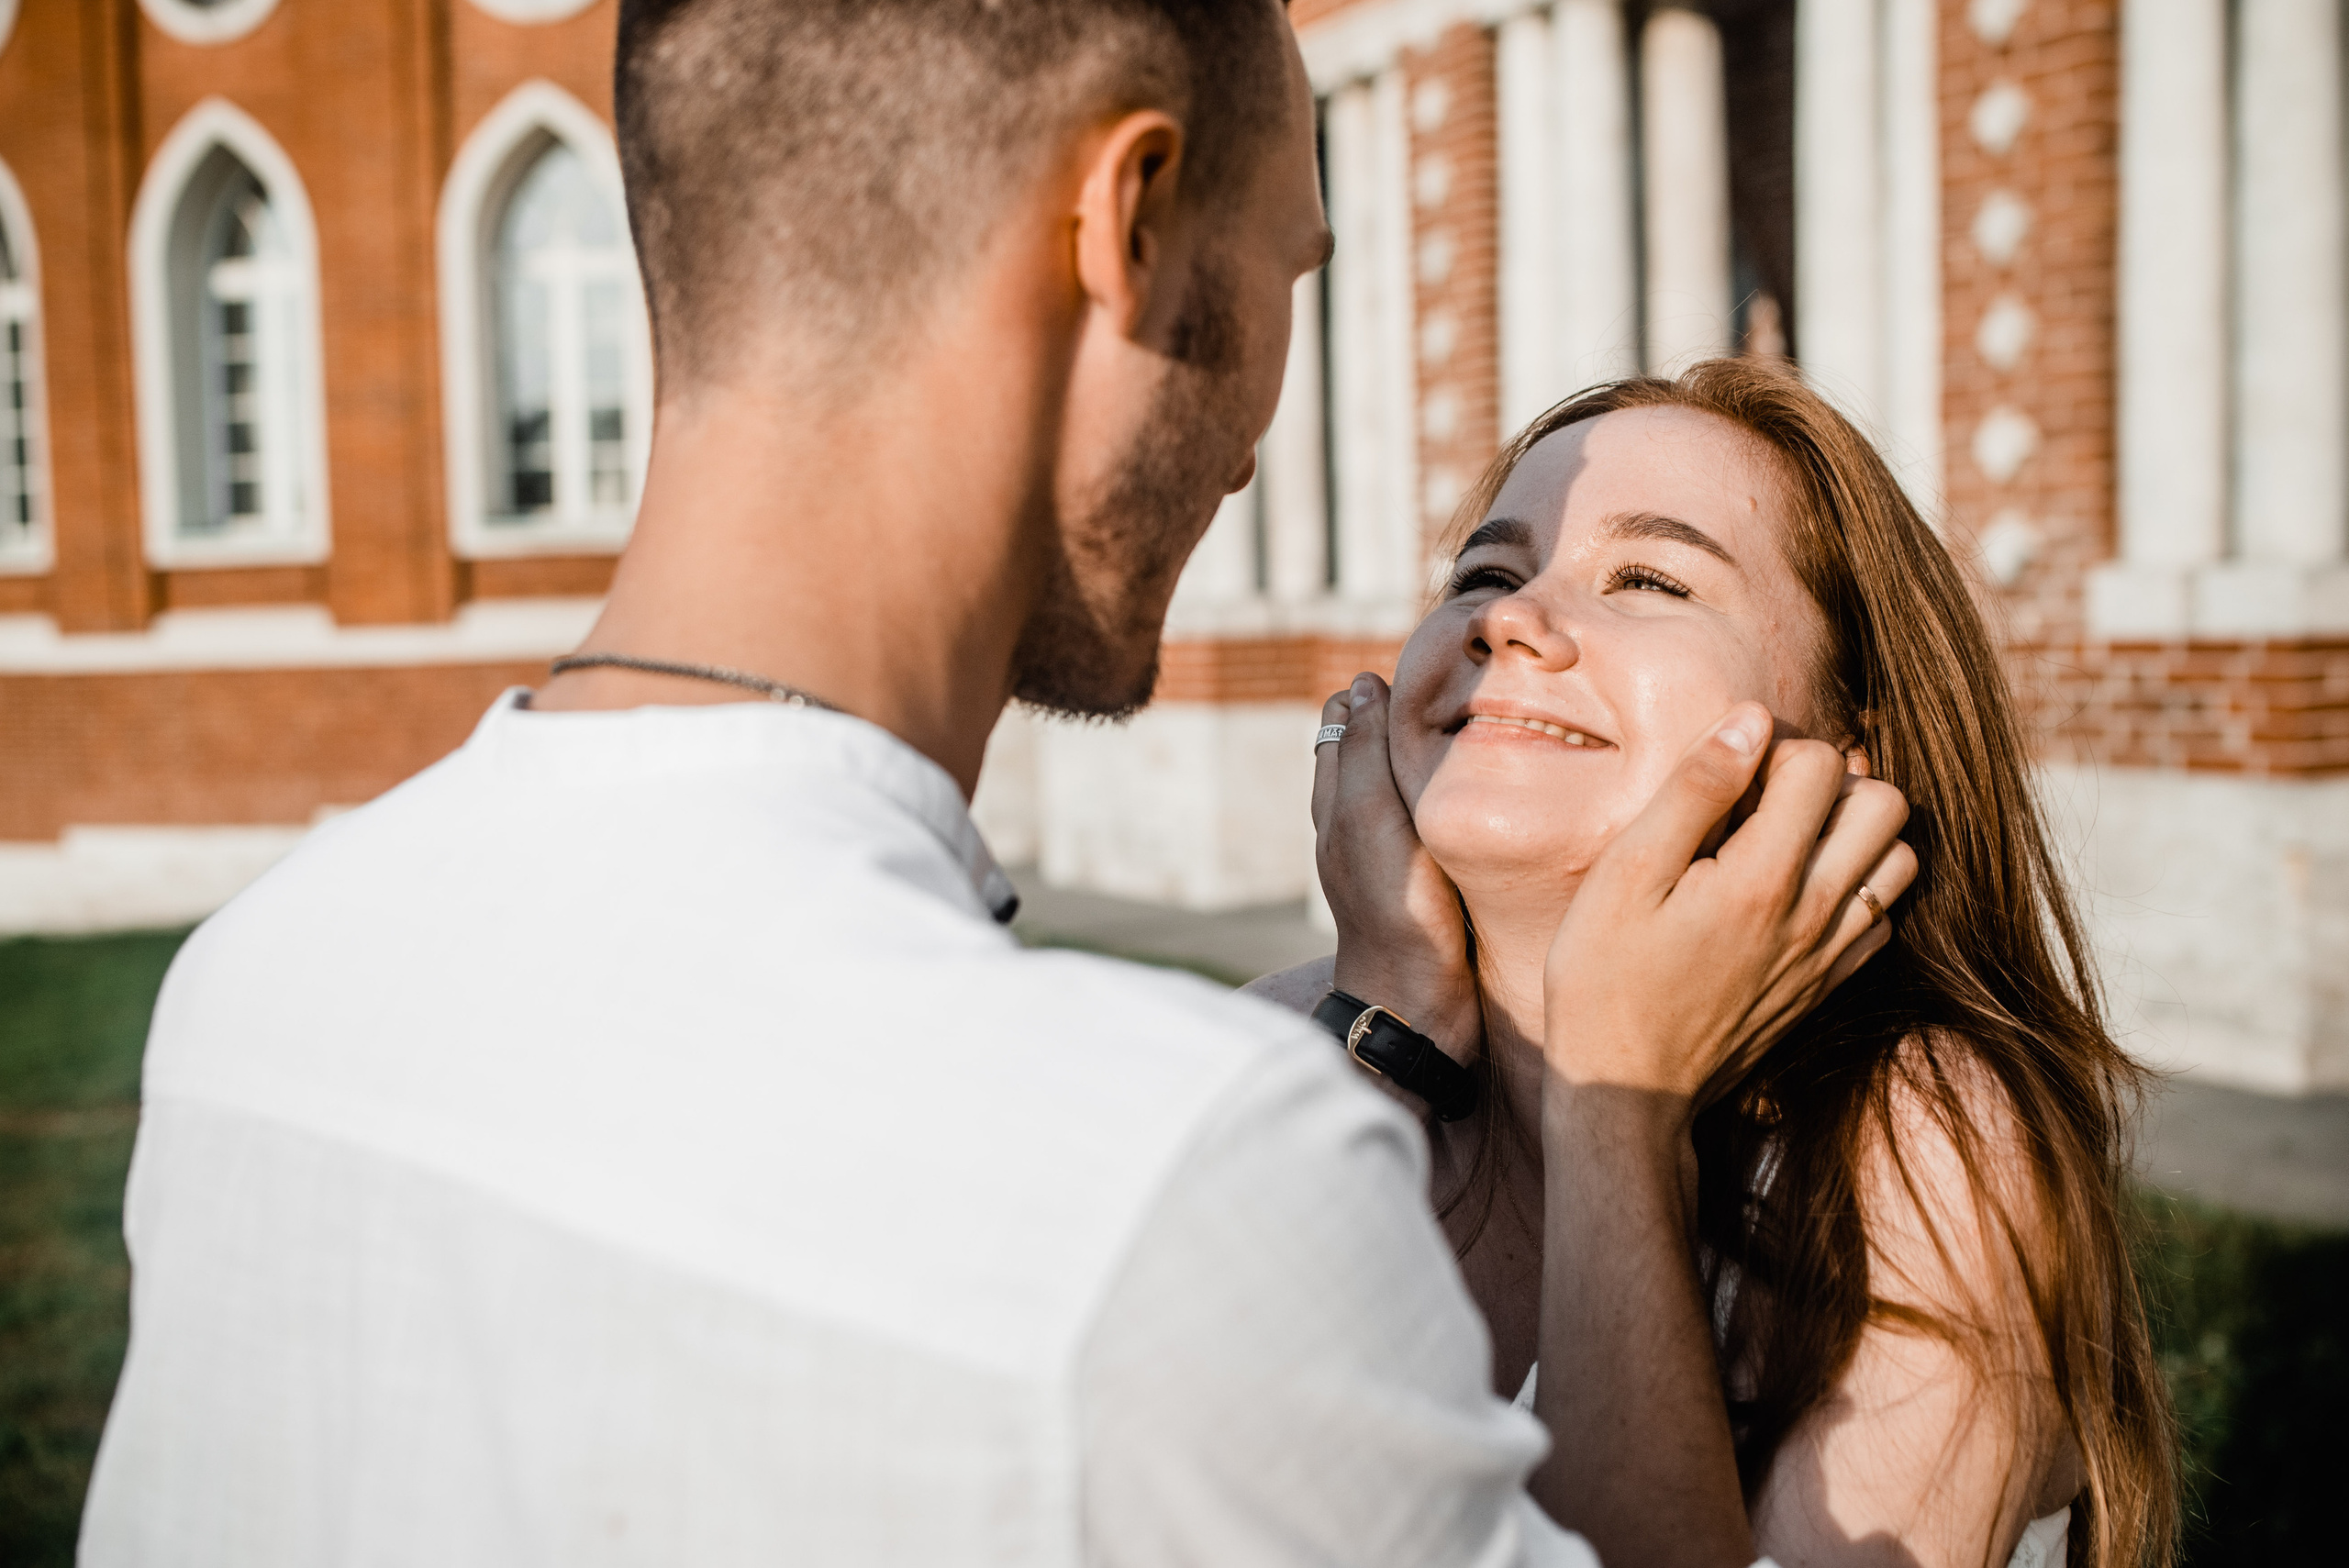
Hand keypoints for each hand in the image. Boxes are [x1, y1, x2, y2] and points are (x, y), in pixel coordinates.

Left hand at [1312, 674, 1479, 1063]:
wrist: (1420, 1006)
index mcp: (1340, 802)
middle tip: (1476, 687)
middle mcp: (1364, 824)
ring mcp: (1402, 853)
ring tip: (1496, 723)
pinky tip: (1501, 789)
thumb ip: (1362, 752)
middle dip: (1421, 713)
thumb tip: (1360, 684)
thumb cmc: (1394, 910)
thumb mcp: (1371, 818)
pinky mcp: (1437, 880)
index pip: (1351, 720)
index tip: (1436, 666)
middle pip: (1388, 745)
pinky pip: (1448, 818)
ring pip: (1421, 780)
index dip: (1386, 690)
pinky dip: (1466, 794)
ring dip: (1449, 752)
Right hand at [1541, 702, 1915, 1115]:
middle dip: (1834, 781)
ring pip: (1900, 860)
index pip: (1822, 764)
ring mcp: (1830, 954)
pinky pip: (1884, 916)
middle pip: (1886, 804)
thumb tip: (1752, 721)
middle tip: (1767, 799)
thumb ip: (1694, 792)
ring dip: (1855, 833)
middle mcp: (1816, 913)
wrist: (1628, 1089)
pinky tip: (1795, 892)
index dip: (1773, 748)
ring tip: (1787, 839)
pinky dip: (1855, 888)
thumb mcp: (1626, 873)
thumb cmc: (1606, 977)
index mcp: (1763, 877)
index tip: (1726, 774)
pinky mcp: (1829, 986)